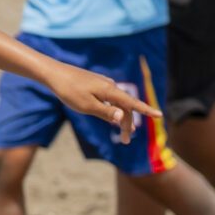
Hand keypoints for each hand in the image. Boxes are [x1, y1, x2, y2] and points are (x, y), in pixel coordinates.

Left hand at [43, 61, 157, 143]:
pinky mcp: (95, 84)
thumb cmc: (69, 91)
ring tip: (123, 133)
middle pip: (125, 106)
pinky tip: (112, 115)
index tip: (160, 116)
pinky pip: (110, 99)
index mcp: (110, 91)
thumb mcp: (86, 106)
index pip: (132, 103)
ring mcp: (102, 84)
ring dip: (121, 117)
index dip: (146, 110)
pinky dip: (113, 109)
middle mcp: (109, 86)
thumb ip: (106, 112)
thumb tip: (123, 118)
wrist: (54, 74)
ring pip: (117, 103)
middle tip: (125, 141)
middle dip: (127, 123)